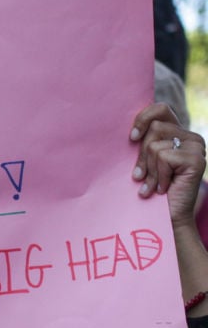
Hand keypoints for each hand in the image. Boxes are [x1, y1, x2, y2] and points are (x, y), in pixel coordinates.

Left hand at [130, 103, 206, 228]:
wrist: (168, 217)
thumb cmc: (152, 189)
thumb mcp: (146, 161)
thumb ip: (144, 142)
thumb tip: (131, 130)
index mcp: (179, 133)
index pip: (161, 109)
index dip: (143, 119)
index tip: (132, 138)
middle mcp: (191, 137)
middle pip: (154, 129)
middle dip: (142, 156)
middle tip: (141, 176)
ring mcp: (197, 147)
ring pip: (156, 145)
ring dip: (149, 169)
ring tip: (153, 185)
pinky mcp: (196, 160)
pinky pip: (164, 158)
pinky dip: (158, 176)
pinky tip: (163, 188)